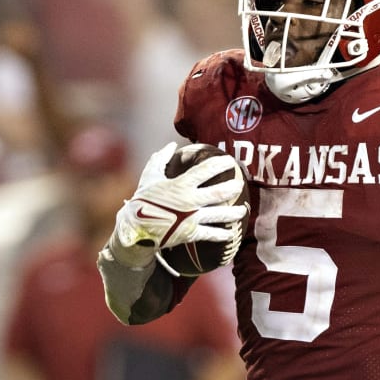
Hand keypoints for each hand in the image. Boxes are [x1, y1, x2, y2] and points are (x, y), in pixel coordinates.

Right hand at [112, 143, 247, 261]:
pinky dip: (221, 235)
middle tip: (241, 184)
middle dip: (232, 188)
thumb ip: (161, 159)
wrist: (135, 228)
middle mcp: (189, 201)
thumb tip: (171, 144)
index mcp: (181, 185)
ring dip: (233, 213)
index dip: (220, 165)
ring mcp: (191, 218)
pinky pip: (210, 234)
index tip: (229, 161)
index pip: (205, 171)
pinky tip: (231, 234)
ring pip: (218, 215)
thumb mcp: (150, 176)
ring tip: (243, 211)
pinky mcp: (190, 234)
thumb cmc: (143, 200)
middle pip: (217, 193)